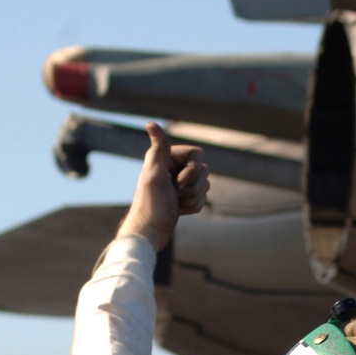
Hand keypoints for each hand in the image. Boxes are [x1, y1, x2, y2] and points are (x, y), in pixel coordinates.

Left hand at [119, 121, 208, 251]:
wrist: (150, 232)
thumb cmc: (150, 204)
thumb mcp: (155, 175)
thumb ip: (159, 149)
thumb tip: (150, 123)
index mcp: (166, 156)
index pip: (198, 154)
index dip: (193, 171)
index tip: (177, 183)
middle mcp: (174, 166)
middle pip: (204, 170)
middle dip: (193, 187)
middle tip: (175, 194)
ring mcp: (180, 182)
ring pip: (205, 185)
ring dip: (193, 199)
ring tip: (176, 203)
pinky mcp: (184, 196)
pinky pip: (202, 198)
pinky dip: (193, 207)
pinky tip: (179, 210)